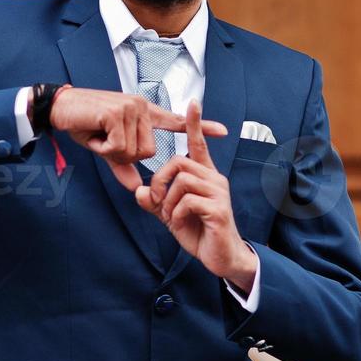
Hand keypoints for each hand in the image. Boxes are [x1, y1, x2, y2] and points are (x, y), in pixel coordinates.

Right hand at [51, 86, 227, 191]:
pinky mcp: (118, 112)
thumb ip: (124, 166)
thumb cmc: (84, 124)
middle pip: (148, 152)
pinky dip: (104, 147)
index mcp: (144, 113)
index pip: (176, 121)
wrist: (61, 107)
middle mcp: (141, 107)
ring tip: (98, 135)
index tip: (224, 131)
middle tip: (104, 142)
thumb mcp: (106, 148)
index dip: (200, 127)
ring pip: (134, 151)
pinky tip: (94, 133)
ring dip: (111, 151)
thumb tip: (137, 188)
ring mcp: (131, 107)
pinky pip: (120, 147)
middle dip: (123, 155)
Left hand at [134, 99, 257, 288]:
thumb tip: (139, 192)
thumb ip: (155, 202)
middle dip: (160, 180)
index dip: (194, 124)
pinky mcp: (218, 209)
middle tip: (157, 201)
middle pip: (179, 161)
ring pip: (182, 180)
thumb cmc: (199, 233)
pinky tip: (178, 224)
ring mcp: (218, 193)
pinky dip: (175, 214)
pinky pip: (187, 201)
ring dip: (167, 200)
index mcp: (205, 177)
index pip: (198, 145)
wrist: (221, 258)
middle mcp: (214, 179)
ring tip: (170, 216)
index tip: (193, 102)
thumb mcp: (171, 216)